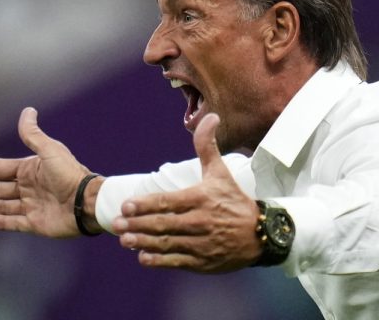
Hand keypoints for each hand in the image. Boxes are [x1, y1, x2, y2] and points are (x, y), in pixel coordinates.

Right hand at [0, 107, 93, 237]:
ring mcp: (33, 205)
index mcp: (31, 170)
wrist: (88, 202)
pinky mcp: (37, 223)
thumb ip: (34, 135)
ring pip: (0, 205)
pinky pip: (13, 222)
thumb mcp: (50, 151)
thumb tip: (28, 111)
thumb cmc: (71, 175)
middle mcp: (30, 187)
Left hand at [114, 113, 261, 272]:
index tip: (125, 205)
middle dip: (137, 224)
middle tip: (116, 224)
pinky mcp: (204, 262)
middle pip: (163, 224)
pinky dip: (159, 260)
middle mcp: (201, 222)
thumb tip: (211, 116)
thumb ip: (208, 146)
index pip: (168, 202)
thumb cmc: (235, 201)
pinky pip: (177, 261)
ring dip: (143, 242)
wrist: (262, 234)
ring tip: (123, 240)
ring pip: (167, 243)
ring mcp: (202, 244)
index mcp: (202, 199)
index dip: (145, 204)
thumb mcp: (221, 173)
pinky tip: (143, 256)